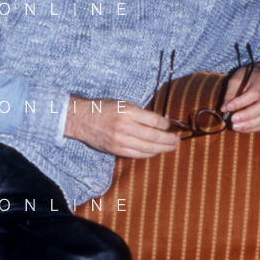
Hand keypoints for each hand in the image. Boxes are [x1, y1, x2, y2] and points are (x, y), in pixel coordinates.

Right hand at [64, 97, 180, 157]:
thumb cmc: (104, 109)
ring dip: (161, 149)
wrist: (82, 119)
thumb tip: (159, 122)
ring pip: (147, 148)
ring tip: (171, 148)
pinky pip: (136, 155)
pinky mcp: (115, 149)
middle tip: (177, 141)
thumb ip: (140, 113)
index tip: (171, 127)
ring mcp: (120, 140)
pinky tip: (155, 152)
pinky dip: (148, 154)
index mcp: (128, 112)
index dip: (166, 125)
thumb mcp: (123, 104)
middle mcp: (125, 126)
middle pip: (153, 136)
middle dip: (168, 140)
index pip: (154, 121)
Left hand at [220, 63, 259, 132]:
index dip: (241, 102)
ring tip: (235, 126)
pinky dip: (252, 128)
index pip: (254, 93)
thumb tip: (224, 109)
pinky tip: (241, 128)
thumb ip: (230, 93)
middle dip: (247, 115)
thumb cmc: (247, 77)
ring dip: (249, 124)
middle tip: (232, 119)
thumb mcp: (236, 79)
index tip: (229, 107)